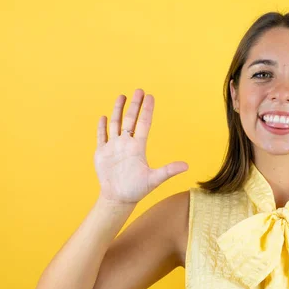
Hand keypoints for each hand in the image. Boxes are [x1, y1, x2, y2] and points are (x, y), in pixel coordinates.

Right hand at [94, 89, 188, 203]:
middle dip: (134, 105)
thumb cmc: (137, 189)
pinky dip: (102, 127)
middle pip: (130, 120)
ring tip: (121, 96)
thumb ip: (168, 170)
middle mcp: (126, 144)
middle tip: (139, 90)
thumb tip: (187, 166)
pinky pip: (102, 137)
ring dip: (118, 110)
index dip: (146, 110)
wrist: (119, 198)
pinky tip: (104, 117)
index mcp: (138, 147)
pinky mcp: (102, 153)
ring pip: (115, 124)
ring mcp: (114, 147)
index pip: (144, 124)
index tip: (150, 96)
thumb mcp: (154, 179)